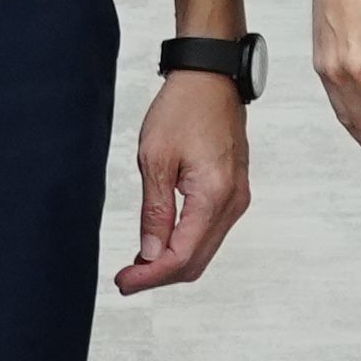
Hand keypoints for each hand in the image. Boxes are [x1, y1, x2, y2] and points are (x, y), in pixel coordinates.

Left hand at [115, 65, 250, 291]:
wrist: (211, 78)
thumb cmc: (183, 108)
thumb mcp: (155, 159)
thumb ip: (155, 211)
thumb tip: (150, 253)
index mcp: (214, 195)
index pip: (182, 255)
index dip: (150, 276)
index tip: (123, 282)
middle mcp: (233, 202)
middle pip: (196, 261)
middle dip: (159, 275)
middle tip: (125, 279)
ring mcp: (237, 198)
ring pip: (204, 250)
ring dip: (171, 261)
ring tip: (137, 262)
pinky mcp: (234, 191)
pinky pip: (210, 231)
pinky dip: (185, 244)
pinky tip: (160, 241)